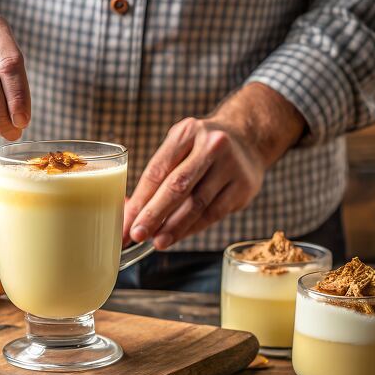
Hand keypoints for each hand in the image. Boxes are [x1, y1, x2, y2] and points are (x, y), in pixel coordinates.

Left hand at [123, 83, 304, 249]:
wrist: (248, 139)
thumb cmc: (200, 148)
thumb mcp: (179, 146)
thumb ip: (156, 176)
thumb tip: (129, 212)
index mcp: (187, 132)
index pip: (158, 170)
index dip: (140, 199)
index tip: (126, 222)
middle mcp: (211, 145)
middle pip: (177, 186)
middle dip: (154, 214)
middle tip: (137, 235)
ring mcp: (231, 166)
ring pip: (197, 204)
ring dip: (174, 227)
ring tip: (157, 242)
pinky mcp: (243, 187)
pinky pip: (213, 214)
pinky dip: (192, 228)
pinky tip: (178, 236)